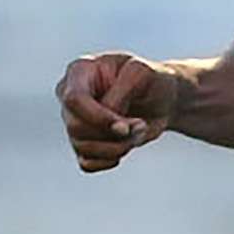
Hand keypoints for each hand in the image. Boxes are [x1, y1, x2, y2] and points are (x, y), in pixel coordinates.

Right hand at [55, 52, 178, 171]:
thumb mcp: (143, 74)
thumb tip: (109, 122)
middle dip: (112, 134)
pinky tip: (126, 146)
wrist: (163, 98)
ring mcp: (73, 120)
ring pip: (82, 147)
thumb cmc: (152, 80)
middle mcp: (69, 95)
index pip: (74, 99)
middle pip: (76, 127)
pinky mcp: (82, 142)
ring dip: (116, 147)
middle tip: (141, 126)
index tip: (125, 127)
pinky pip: (87, 163)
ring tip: (138, 132)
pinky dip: (110, 160)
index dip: (98, 117)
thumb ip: (122, 92)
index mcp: (81, 70)